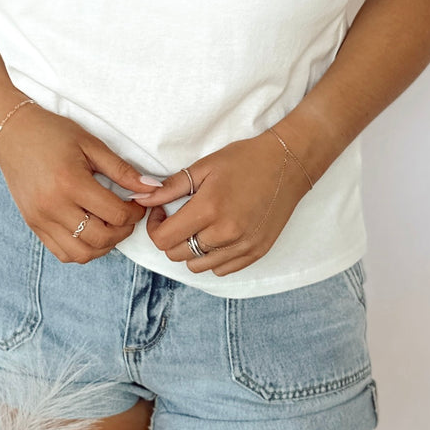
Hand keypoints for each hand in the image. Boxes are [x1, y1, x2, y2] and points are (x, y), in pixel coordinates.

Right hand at [0, 105, 152, 262]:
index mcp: (70, 182)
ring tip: (110, 226)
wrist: (12, 133)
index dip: (135, 213)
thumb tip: (152, 189)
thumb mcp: (91, 144)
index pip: (115, 214)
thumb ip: (122, 170)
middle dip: (123, 231)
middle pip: (101, 239)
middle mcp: (53, 206)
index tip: (138, 203)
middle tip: (127, 216)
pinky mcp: (34, 225)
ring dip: (103, 246)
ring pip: (82, 254)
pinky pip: (63, 254)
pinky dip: (82, 250)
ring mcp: (41, 219)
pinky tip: (90, 231)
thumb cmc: (53, 133)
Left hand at [131, 133, 311, 275]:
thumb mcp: (204, 166)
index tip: (161, 213)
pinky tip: (217, 236)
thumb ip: (170, 187)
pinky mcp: (256, 253)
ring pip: (197, 266)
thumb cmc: (245, 160)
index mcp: (209, 209)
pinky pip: (220, 269)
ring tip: (199, 228)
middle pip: (177, 255)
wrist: (288, 164)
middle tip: (179, 218)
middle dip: (170, 238)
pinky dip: (212, 258)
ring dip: (190, 250)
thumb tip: (141, 198)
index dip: (155, 227)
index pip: (163, 240)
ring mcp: (243, 246)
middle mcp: (225, 233)